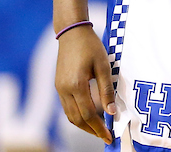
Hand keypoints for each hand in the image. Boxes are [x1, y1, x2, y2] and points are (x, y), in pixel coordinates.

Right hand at [55, 25, 115, 142]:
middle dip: (91, 130)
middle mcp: (64, 90)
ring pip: (70, 115)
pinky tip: (88, 115)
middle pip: (77, 119)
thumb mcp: (104, 66)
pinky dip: (77, 115)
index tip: (109, 137)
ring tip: (98, 129)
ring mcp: (59, 89)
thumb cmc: (91, 46)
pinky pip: (67, 107)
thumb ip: (107, 90)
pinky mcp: (58, 86)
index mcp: (76, 85)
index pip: (88, 115)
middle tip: (105, 136)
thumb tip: (111, 112)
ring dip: (83, 125)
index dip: (99, 128)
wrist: (72, 33)